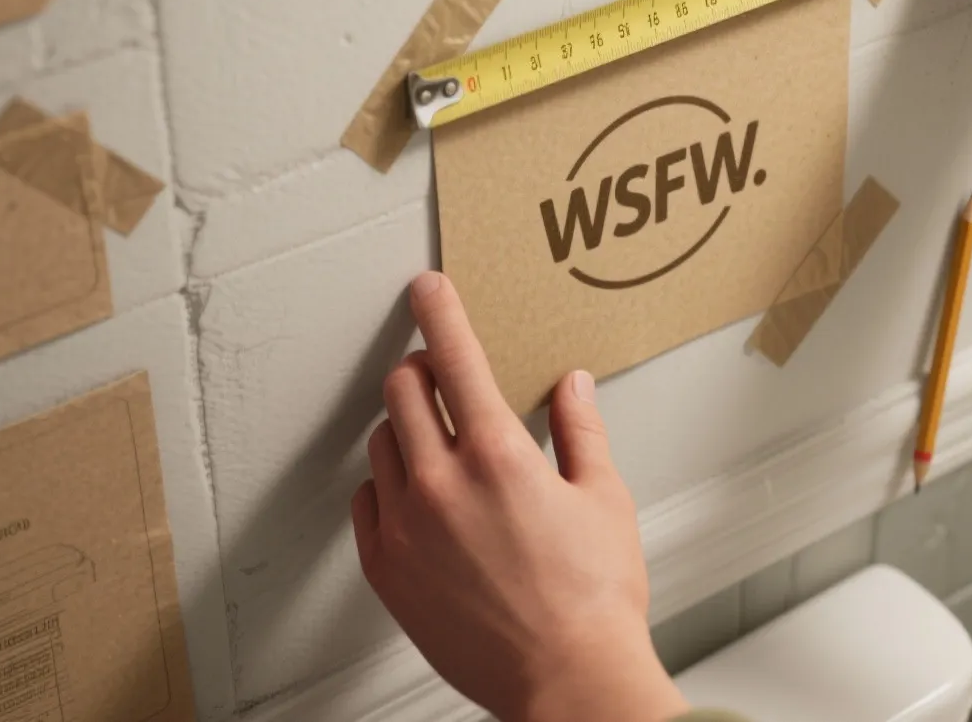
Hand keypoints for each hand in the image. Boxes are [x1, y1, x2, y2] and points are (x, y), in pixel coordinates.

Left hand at [351, 271, 687, 721]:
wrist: (566, 681)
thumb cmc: (593, 601)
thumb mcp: (605, 499)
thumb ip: (582, 431)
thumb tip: (571, 386)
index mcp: (498, 456)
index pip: (455, 357)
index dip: (438, 311)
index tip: (427, 289)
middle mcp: (441, 484)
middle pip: (402, 389)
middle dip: (424, 373)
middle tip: (447, 382)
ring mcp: (405, 528)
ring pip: (381, 442)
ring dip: (406, 429)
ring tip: (444, 452)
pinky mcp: (386, 570)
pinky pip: (365, 502)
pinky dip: (387, 487)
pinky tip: (421, 501)